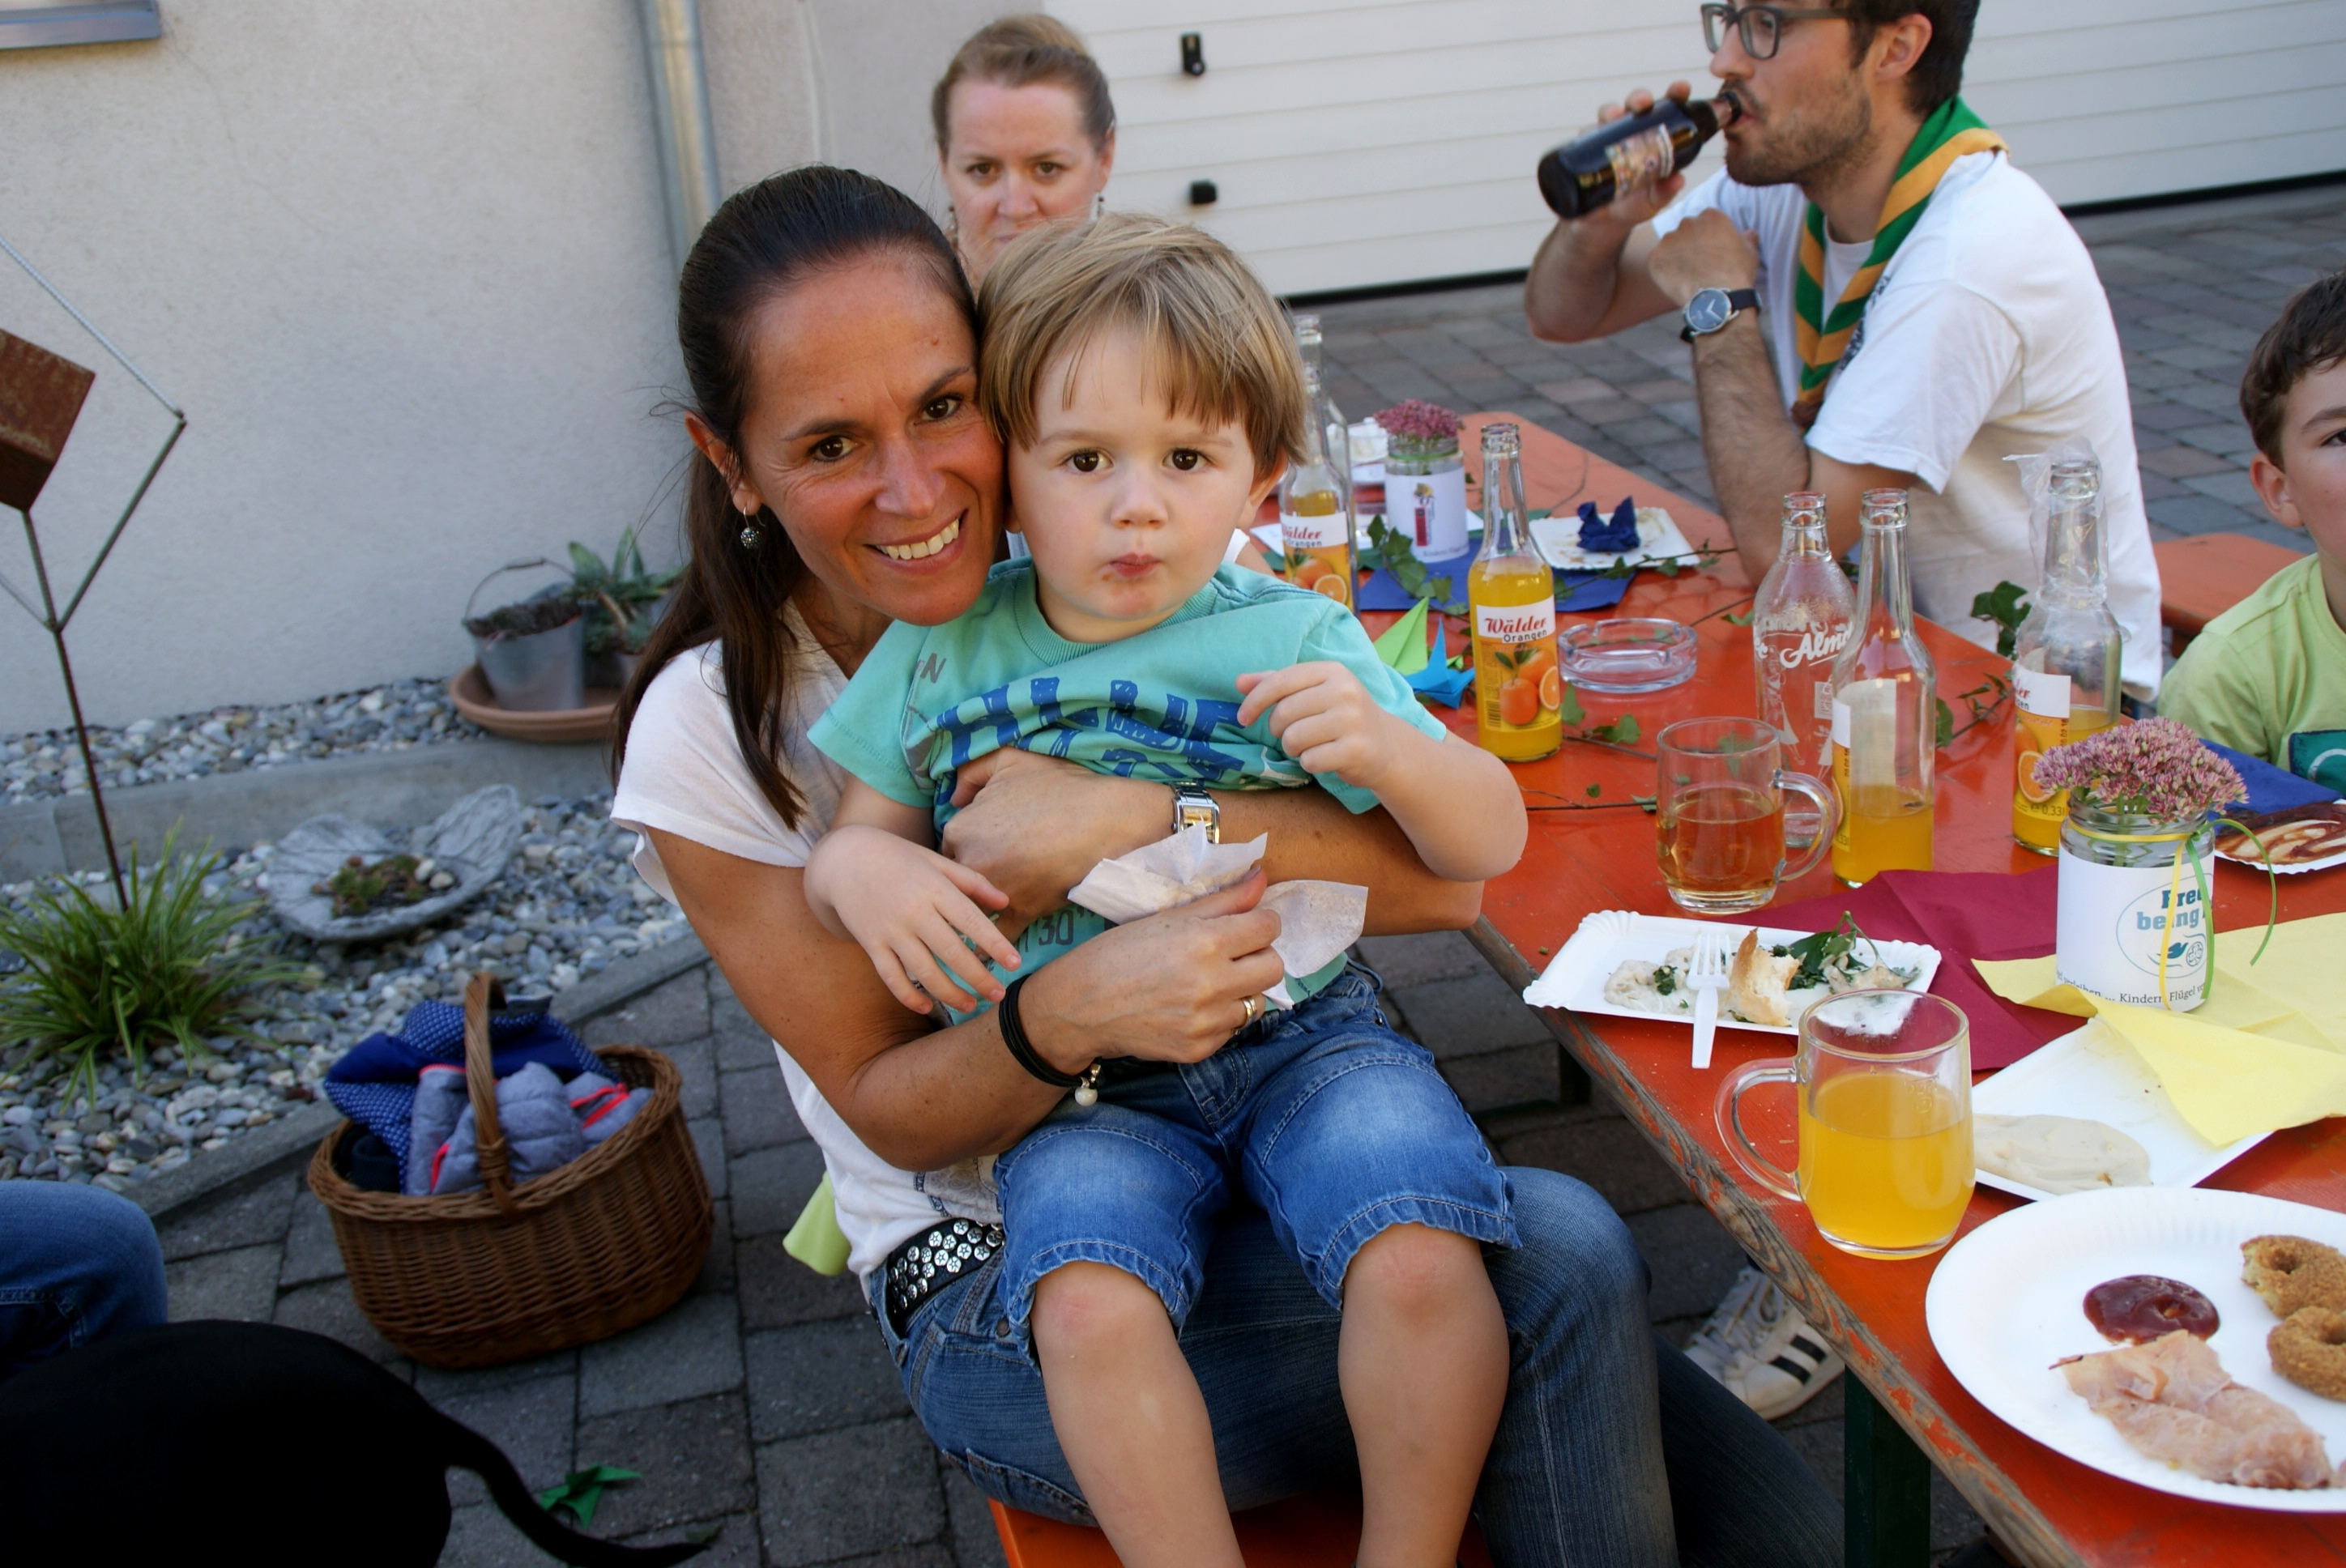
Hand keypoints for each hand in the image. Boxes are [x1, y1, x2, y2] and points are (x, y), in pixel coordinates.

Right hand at [806, 825, 1023, 1015]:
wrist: (843, 858)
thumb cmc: (896, 856)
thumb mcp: (934, 860)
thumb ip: (970, 881)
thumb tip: (1005, 901)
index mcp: (934, 887)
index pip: (971, 921)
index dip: (995, 944)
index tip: (1015, 964)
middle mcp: (913, 911)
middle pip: (951, 952)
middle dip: (978, 978)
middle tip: (998, 995)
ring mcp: (890, 930)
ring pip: (923, 971)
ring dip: (949, 993)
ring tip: (970, 1005)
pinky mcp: (870, 943)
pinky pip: (891, 976)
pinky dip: (908, 995)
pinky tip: (927, 1007)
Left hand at [941, 748, 1167, 930]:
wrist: (1105, 819)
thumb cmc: (1059, 786)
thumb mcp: (1009, 760)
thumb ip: (972, 772)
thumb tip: (954, 798)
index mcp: (962, 828)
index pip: (946, 850)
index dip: (960, 853)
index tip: (975, 854)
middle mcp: (972, 862)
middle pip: (955, 883)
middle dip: (961, 886)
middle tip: (973, 886)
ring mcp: (997, 890)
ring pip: (971, 909)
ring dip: (970, 916)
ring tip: (967, 927)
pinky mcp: (1023, 911)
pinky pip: (998, 935)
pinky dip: (993, 945)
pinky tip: (987, 954)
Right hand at [1018, 870, 1287, 1072]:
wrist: (1079, 1006)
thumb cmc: (1119, 952)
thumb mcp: (1167, 918)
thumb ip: (1223, 901)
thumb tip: (1262, 877)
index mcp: (1204, 942)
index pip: (1269, 927)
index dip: (1260, 922)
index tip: (1246, 925)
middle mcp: (1212, 983)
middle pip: (1274, 967)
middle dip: (1259, 956)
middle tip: (1233, 954)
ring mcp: (1207, 1021)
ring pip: (1257, 1002)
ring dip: (1241, 990)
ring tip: (1208, 982)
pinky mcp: (1199, 1049)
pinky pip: (1232, 1029)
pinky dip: (1220, 1017)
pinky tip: (1191, 1007)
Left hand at [1234, 662, 1402, 792]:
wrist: (1385, 745)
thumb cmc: (1341, 716)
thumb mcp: (1313, 692)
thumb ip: (1277, 684)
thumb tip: (1239, 681)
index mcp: (1331, 671)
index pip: (1280, 681)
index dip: (1254, 700)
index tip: (1243, 717)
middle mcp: (1345, 691)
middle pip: (1283, 713)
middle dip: (1278, 730)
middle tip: (1291, 734)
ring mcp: (1353, 720)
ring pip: (1293, 738)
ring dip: (1292, 749)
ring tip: (1309, 746)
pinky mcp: (1356, 749)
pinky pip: (1310, 760)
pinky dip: (1309, 763)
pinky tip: (1324, 758)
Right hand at [1571, 81, 1695, 232]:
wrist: (1602, 223)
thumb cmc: (1633, 204)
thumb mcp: (1653, 201)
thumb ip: (1665, 191)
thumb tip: (1678, 180)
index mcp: (1652, 135)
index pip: (1666, 109)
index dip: (1674, 95)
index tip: (1681, 88)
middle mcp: (1629, 132)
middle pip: (1633, 106)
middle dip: (1638, 98)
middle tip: (1643, 104)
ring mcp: (1605, 140)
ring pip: (1606, 116)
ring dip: (1611, 111)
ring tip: (1615, 117)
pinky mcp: (1584, 152)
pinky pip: (1582, 139)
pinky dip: (1585, 136)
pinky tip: (1587, 138)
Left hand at [1645, 209, 1759, 307]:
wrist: (1717, 298)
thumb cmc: (1736, 274)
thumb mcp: (1749, 252)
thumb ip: (1746, 238)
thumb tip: (1749, 233)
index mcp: (1710, 216)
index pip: (1705, 222)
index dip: (1708, 238)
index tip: (1712, 252)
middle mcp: (1687, 223)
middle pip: (1686, 231)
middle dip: (1690, 244)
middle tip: (1698, 264)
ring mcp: (1668, 240)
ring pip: (1670, 245)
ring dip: (1676, 256)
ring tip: (1688, 275)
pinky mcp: (1655, 258)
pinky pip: (1658, 262)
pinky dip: (1664, 270)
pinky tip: (1676, 282)